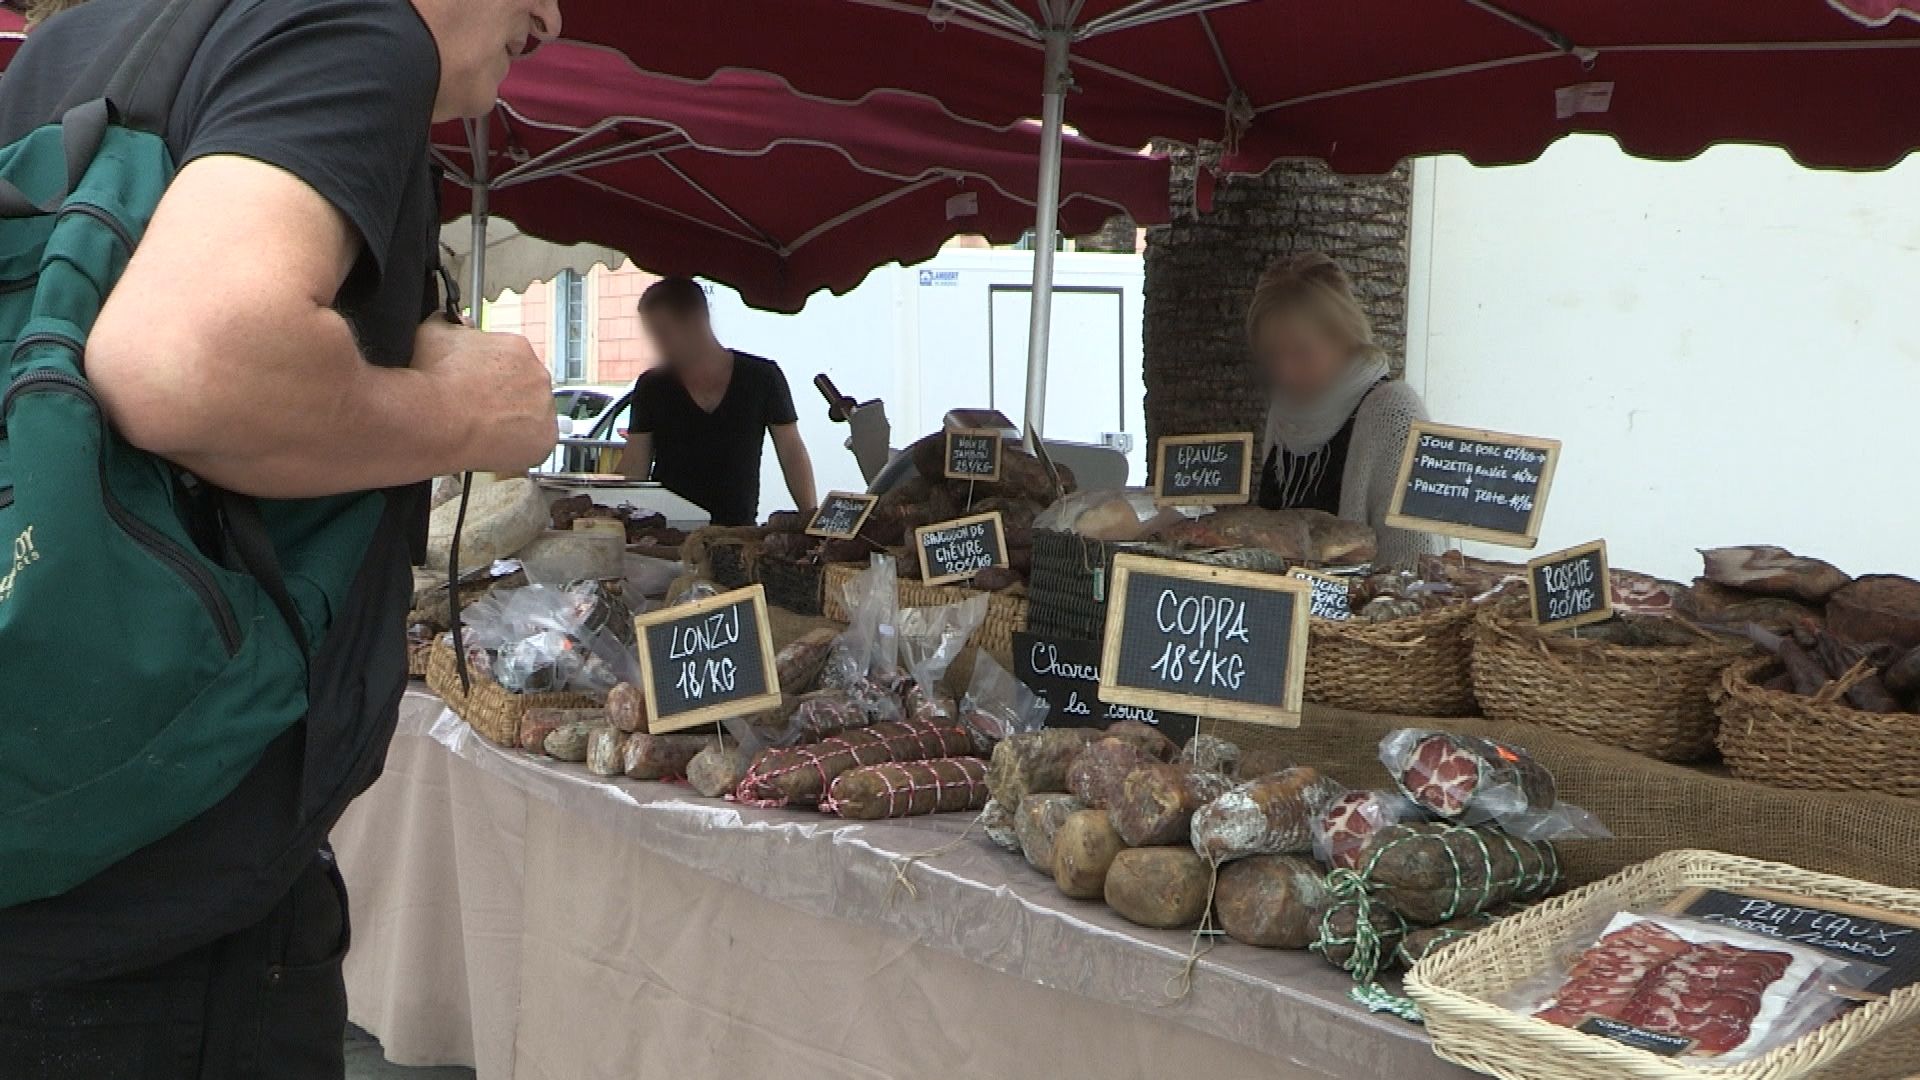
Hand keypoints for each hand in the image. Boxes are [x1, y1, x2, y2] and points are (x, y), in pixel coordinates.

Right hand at [412, 318, 555, 472]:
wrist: (435, 417)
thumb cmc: (434, 379)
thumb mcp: (434, 333)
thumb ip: (449, 323)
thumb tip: (451, 319)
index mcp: (517, 348)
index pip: (513, 362)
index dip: (492, 377)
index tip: (478, 387)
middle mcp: (538, 374)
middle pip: (525, 389)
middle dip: (505, 398)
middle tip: (480, 409)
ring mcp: (545, 407)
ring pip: (533, 416)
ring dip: (514, 421)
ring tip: (484, 429)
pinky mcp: (546, 437)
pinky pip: (537, 443)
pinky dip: (521, 446)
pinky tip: (496, 444)